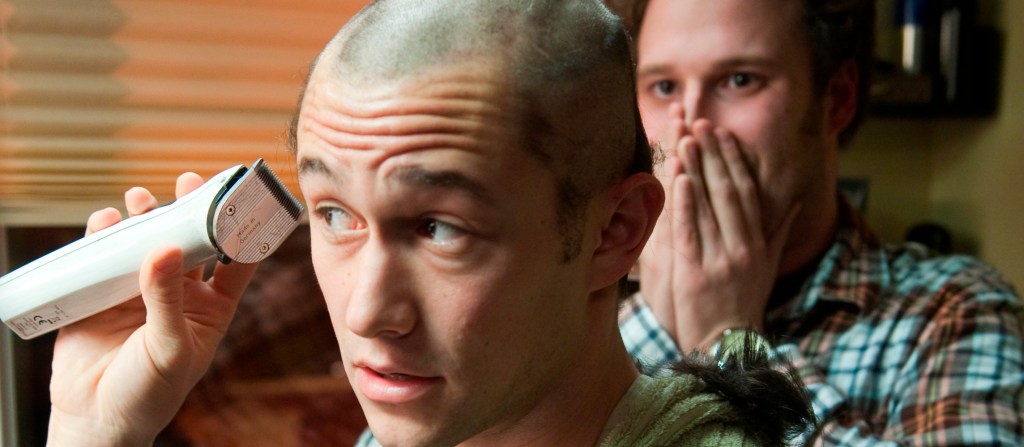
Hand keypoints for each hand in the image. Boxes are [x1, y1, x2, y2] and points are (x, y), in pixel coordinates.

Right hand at [47, 173, 258, 445]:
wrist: (95, 418)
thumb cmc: (149, 394)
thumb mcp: (169, 347)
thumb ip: (166, 299)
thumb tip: (164, 248)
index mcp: (212, 307)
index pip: (237, 261)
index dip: (243, 229)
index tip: (246, 197)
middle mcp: (180, 293)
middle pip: (190, 240)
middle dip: (190, 209)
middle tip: (188, 181)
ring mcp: (141, 289)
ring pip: (149, 240)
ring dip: (147, 215)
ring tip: (142, 198)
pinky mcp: (103, 291)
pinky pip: (106, 253)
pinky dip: (106, 232)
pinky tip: (108, 221)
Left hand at [639, 114, 798, 351]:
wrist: (729, 347)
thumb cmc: (744, 306)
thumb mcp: (766, 268)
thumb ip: (778, 233)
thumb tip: (793, 203)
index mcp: (757, 243)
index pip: (746, 192)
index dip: (735, 161)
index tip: (724, 134)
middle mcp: (742, 247)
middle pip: (728, 192)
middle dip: (714, 155)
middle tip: (702, 123)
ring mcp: (720, 259)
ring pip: (708, 206)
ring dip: (697, 169)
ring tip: (687, 138)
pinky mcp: (696, 273)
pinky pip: (690, 232)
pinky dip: (685, 203)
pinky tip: (680, 178)